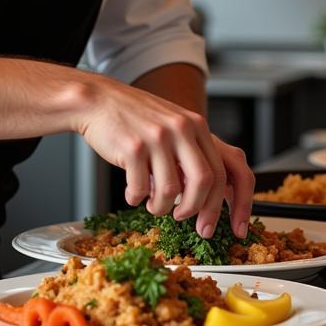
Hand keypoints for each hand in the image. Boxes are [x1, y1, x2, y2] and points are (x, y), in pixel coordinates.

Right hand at [75, 79, 253, 239]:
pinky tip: (132, 194)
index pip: (223, 171)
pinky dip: (136, 198)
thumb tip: (207, 198)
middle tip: (184, 220)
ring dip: (161, 207)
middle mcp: (181, 128)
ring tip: (152, 205)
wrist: (99, 100)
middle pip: (204, 182)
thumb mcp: (173, 127)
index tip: (221, 226)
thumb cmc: (136, 120)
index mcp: (196, 125)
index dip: (226, 204)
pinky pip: (140, 187)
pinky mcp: (133, 147)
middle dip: (196, 210)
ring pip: (170, 190)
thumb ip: (191, 155)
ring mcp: (157, 137)